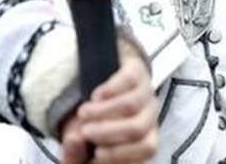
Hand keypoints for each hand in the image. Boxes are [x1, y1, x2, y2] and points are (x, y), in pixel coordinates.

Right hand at [62, 49, 157, 163]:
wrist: (109, 86)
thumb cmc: (97, 125)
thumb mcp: (83, 147)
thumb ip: (75, 153)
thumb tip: (74, 140)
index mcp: (146, 137)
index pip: (147, 147)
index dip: (120, 153)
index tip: (96, 153)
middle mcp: (151, 115)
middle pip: (137, 128)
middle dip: (106, 132)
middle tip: (85, 131)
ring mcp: (146, 91)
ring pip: (130, 104)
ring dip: (101, 111)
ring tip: (83, 114)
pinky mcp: (137, 71)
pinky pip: (128, 79)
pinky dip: (108, 90)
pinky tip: (96, 97)